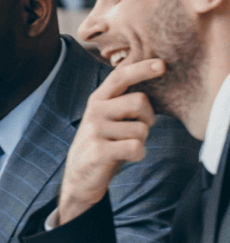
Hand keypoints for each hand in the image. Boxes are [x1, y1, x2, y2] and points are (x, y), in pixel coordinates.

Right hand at [57, 58, 162, 224]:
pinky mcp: (98, 150)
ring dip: (141, 141)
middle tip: (139, 129)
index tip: (162, 64)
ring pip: (141, 129)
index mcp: (98, 100)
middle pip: (139, 101)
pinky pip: (136, 147)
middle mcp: (94, 111)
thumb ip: (123, 102)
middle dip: (149, 118)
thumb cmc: (103, 144)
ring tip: (123, 146)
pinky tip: (124, 157)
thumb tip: (150, 85)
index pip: (120, 77)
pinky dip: (138, 155)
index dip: (141, 69)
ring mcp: (94, 130)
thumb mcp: (108, 119)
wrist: (79, 177)